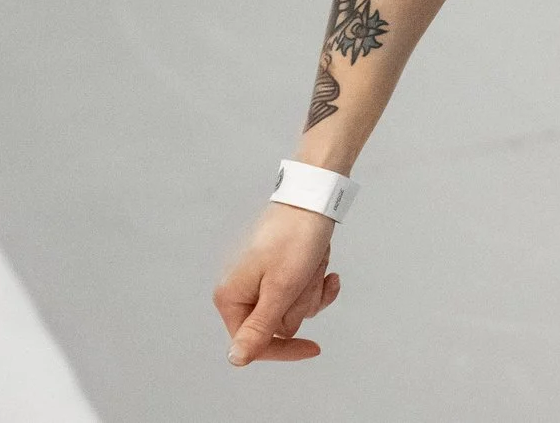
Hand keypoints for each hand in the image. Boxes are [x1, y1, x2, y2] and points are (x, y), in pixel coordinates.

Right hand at [213, 203, 342, 364]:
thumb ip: (259, 327)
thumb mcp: (280, 289)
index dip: (285, 349)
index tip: (314, 348)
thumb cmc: (294, 239)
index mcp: (231, 298)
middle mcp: (241, 292)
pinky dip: (317, 282)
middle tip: (304, 273)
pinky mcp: (280, 273)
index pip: (255, 344)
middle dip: (301, 302)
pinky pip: (302, 294)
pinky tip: (328, 269)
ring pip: (295, 309)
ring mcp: (261, 282)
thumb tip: (235, 360)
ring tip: (313, 261)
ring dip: (311, 288)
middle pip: (279, 325)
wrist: (312, 199)